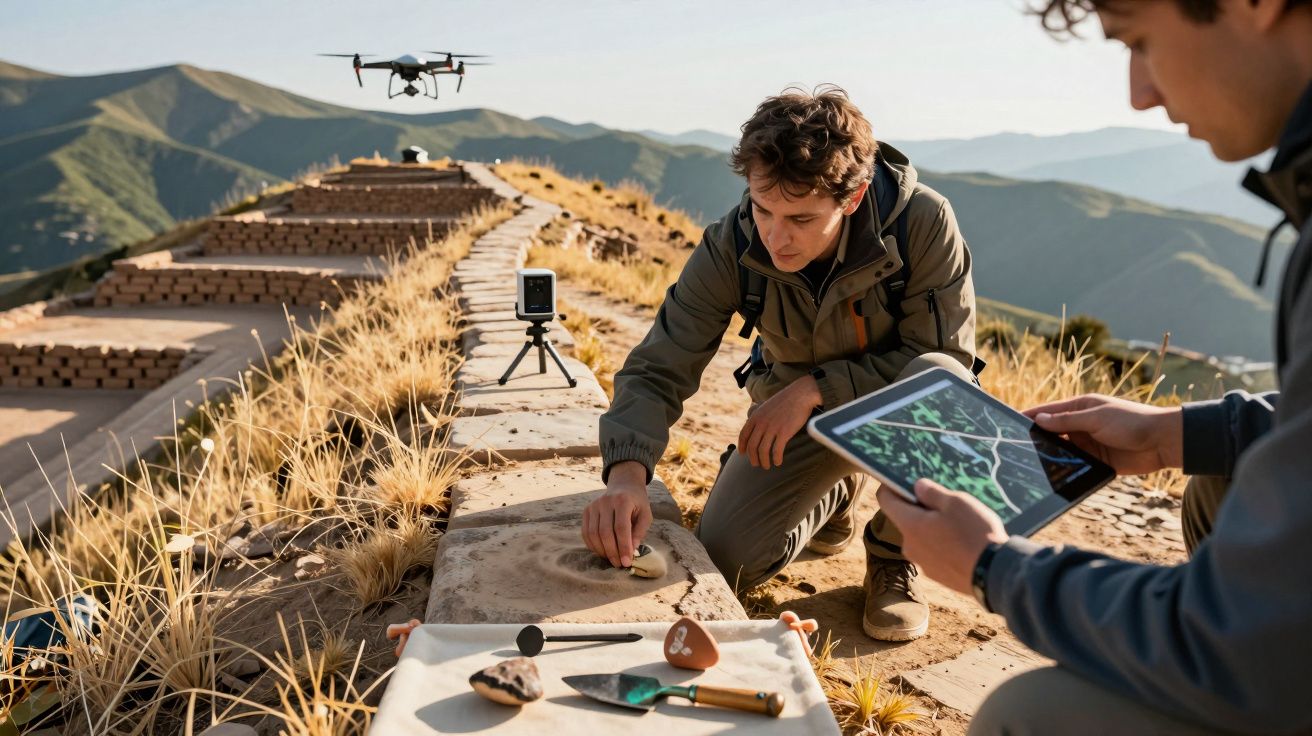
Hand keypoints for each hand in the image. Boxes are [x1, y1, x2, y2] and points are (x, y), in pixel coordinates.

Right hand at [582, 461, 652, 567]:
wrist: (623, 486)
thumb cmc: (637, 503)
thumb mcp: (645, 514)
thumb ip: (640, 531)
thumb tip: (632, 549)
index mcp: (623, 501)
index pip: (621, 528)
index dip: (624, 547)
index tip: (627, 562)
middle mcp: (605, 502)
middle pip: (605, 532)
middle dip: (612, 552)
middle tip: (619, 564)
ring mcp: (593, 505)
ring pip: (593, 534)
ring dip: (602, 551)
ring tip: (612, 559)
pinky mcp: (586, 510)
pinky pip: (586, 532)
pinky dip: (593, 545)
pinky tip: (602, 551)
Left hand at [737, 375, 821, 469]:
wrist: (801, 394)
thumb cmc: (786, 401)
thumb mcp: (767, 405)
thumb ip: (759, 415)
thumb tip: (754, 424)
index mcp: (756, 416)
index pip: (744, 435)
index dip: (742, 447)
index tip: (743, 454)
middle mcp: (761, 423)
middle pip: (752, 446)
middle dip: (753, 458)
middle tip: (756, 464)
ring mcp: (772, 428)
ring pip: (763, 451)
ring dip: (764, 461)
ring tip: (767, 466)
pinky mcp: (784, 432)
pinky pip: (776, 450)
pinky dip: (776, 459)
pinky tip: (778, 462)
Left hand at [875, 480, 1008, 595]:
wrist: (995, 574)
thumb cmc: (974, 533)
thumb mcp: (956, 502)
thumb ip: (932, 493)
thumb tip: (917, 487)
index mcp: (909, 525)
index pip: (886, 500)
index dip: (890, 487)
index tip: (900, 480)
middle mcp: (909, 546)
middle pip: (905, 519)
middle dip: (919, 509)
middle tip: (943, 502)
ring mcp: (922, 563)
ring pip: (921, 537)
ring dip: (932, 528)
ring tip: (958, 524)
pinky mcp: (937, 575)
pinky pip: (933, 553)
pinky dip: (942, 545)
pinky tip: (962, 543)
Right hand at [1022, 394, 1182, 474]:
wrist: (1163, 442)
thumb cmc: (1132, 421)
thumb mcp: (1096, 418)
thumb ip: (1067, 420)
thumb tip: (1039, 419)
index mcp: (1080, 407)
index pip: (1048, 411)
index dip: (1030, 416)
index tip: (1010, 422)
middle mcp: (1081, 425)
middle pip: (1052, 432)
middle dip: (1037, 438)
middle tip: (1015, 447)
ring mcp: (1088, 444)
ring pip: (1061, 449)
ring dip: (1051, 454)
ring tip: (1030, 463)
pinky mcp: (1096, 461)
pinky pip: (1075, 464)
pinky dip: (1065, 467)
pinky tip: (1052, 473)